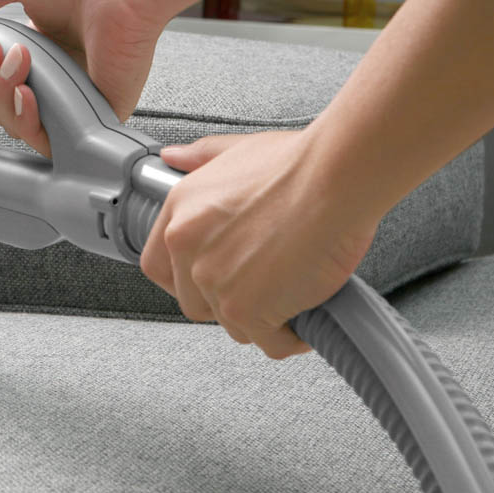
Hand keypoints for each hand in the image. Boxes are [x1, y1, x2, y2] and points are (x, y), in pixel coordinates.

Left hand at [141, 130, 378, 358]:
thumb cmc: (298, 164)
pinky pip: (269, 343)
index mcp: (180, 213)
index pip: (158, 267)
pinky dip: (293, 336)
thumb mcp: (237, 149)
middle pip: (196, 304)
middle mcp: (187, 248)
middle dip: (230, 301)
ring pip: (234, 325)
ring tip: (294, 290)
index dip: (185, 281)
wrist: (335, 178)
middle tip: (266, 283)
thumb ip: (201, 158)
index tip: (209, 283)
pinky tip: (310, 309)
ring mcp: (214, 282)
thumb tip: (172, 158)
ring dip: (265, 318)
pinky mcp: (246, 310)